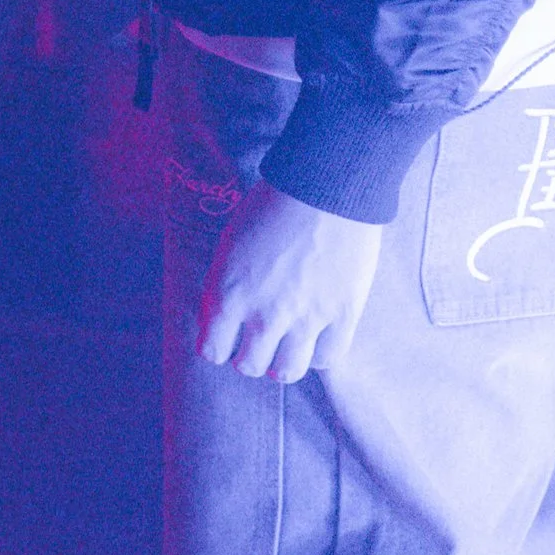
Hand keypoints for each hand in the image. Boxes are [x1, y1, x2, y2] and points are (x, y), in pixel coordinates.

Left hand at [198, 180, 381, 382]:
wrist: (327, 181)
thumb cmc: (275, 202)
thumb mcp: (232, 242)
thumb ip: (226, 284)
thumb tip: (226, 318)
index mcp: (228, 294)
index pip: (212, 351)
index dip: (220, 345)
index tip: (229, 336)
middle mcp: (263, 315)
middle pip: (250, 367)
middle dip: (252, 354)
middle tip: (261, 338)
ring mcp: (305, 318)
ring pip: (287, 372)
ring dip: (284, 361)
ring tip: (289, 343)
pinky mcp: (342, 315)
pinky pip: (327, 358)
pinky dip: (320, 351)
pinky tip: (319, 334)